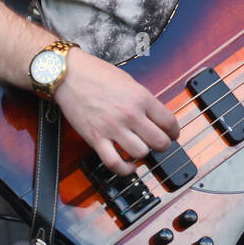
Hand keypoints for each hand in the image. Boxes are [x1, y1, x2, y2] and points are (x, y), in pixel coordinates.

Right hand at [54, 52, 181, 175]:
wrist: (69, 75)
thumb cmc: (97, 74)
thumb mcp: (129, 81)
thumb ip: (143, 100)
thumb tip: (155, 116)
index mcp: (141, 98)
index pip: (169, 122)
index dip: (174, 132)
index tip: (172, 135)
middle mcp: (130, 114)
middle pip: (159, 142)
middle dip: (163, 146)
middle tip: (159, 144)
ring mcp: (113, 128)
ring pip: (141, 154)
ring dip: (143, 154)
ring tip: (141, 150)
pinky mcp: (96, 138)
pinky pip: (115, 163)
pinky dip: (125, 169)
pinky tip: (129, 166)